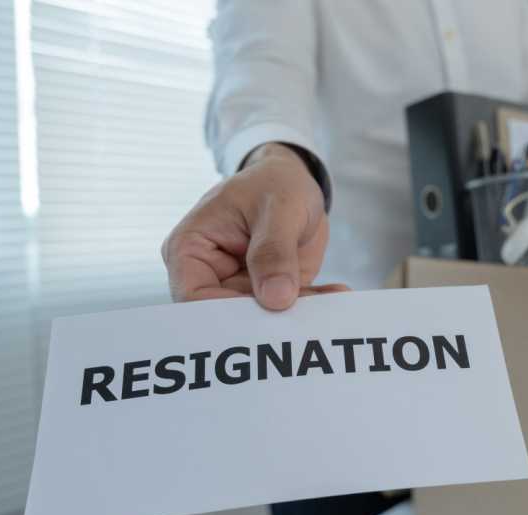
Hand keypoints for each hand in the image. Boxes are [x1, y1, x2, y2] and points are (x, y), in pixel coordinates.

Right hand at [163, 143, 346, 309]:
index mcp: (190, 250)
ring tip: (332, 296)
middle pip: (227, 316)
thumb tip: (276, 297)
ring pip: (262, 319)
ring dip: (298, 314)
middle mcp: (210, 274)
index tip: (267, 311)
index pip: (194, 297)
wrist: (296, 182)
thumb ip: (274, 251)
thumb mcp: (278, 207)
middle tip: (306, 314)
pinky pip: (288, 311)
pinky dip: (314, 306)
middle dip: (268, 320)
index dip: (225, 314)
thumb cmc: (274, 183)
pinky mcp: (268, 292)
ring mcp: (239, 287)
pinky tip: (337, 292)